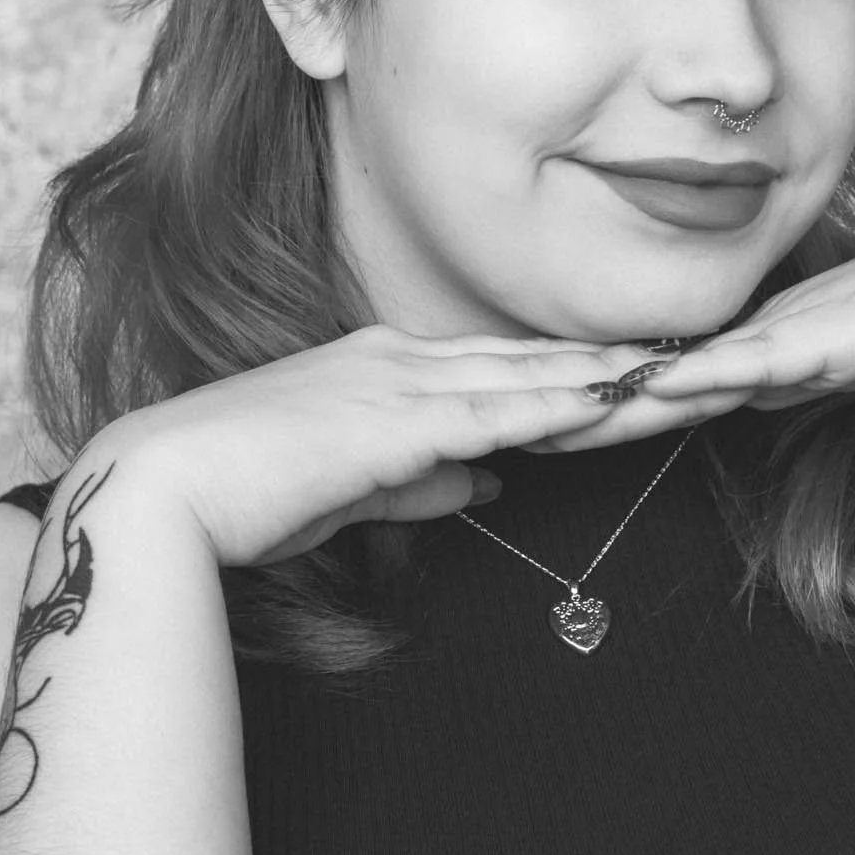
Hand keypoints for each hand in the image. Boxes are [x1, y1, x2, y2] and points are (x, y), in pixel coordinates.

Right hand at [90, 326, 747, 567]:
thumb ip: (417, 482)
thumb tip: (483, 487)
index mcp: (382, 369)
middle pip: (533, 362)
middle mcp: (399, 359)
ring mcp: (401, 381)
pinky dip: (566, 404)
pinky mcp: (399, 419)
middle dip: (614, 366)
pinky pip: (504, 411)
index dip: (572, 372)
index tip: (636, 375)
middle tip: (693, 361)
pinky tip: (618, 403)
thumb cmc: (234, 495)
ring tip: (685, 374)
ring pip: (533, 377)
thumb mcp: (344, 490)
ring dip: (611, 379)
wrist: (161, 488)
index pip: (500, 370)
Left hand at [548, 186, 854, 446]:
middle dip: (573, 410)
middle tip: (491, 428)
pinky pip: (761, 362)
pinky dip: (704, 378)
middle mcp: (770, 331)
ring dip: (611, 399)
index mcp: (772, 341)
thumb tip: (763, 400)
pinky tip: (654, 389)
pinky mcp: (839, 336)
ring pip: (683, 373)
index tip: (535, 427)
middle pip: (651, 379)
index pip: (667, 383)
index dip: (599, 406)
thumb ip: (815, 379)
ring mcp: (799, 330)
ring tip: (533, 418)